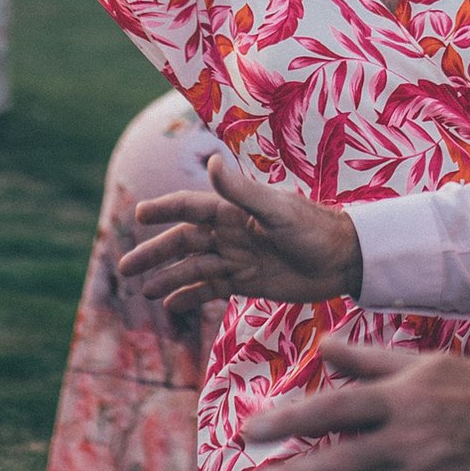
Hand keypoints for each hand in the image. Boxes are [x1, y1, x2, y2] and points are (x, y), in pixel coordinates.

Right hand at [120, 152, 362, 310]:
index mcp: (233, 210)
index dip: (164, 210)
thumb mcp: (276, 210)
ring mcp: (237, 257)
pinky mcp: (247, 282)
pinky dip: (190, 297)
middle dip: (155, 253)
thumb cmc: (313, 228)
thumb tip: (210, 162)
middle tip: (125, 269)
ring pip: (193, 268)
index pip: (190, 207)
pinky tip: (171, 308)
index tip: (139, 216)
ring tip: (144, 291)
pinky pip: (211, 289)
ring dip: (168, 278)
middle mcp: (230, 232)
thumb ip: (241, 191)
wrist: (344, 259)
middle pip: (183, 242)